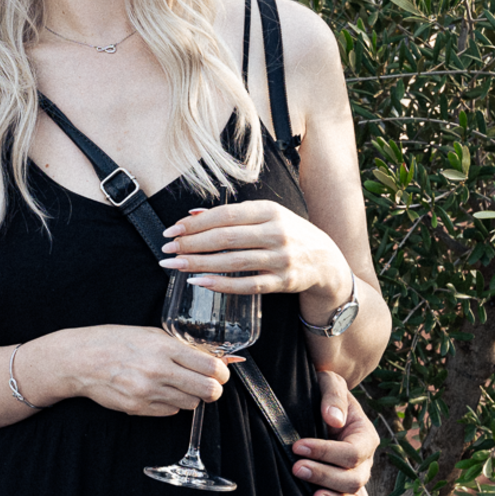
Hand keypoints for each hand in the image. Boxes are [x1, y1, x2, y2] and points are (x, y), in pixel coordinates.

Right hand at [46, 325, 231, 417]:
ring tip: (174, 383)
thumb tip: (221, 358)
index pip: (212, 367)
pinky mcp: (139, 408)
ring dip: (190, 395)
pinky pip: (171, 411)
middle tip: (206, 383)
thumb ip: (184, 347)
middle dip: (213, 389)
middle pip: (209, 391)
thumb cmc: (113, 341)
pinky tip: (157, 390)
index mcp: (163, 347)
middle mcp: (158, 371)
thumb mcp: (150, 335)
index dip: (222, 373)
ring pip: (191, 403)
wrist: (78, 360)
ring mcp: (148, 392)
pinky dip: (170, 403)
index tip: (220, 372)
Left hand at [159, 200, 345, 298]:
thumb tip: (191, 213)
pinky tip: (198, 282)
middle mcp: (277, 233)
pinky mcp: (283, 281)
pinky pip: (247, 285)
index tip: (171, 230)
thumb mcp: (266, 217)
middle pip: (225, 238)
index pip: (225, 215)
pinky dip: (221, 284)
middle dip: (191, 244)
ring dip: (199, 264)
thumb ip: (231, 215)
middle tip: (167, 250)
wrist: (327, 261)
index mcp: (270, 211)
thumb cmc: (288, 234)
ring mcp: (281, 258)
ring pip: (232, 262)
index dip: (195, 223)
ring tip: (174, 266)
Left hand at [290, 369, 376, 495]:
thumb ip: (333, 397)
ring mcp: (356, 481)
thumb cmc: (323, 391)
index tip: (297, 446)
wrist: (319, 401)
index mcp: (365, 436)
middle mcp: (365, 462)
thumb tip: (333, 420)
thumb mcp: (329, 382)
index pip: (353, 452)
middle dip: (325, 476)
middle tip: (297, 468)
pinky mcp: (343, 493)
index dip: (326, 452)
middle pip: (354, 479)